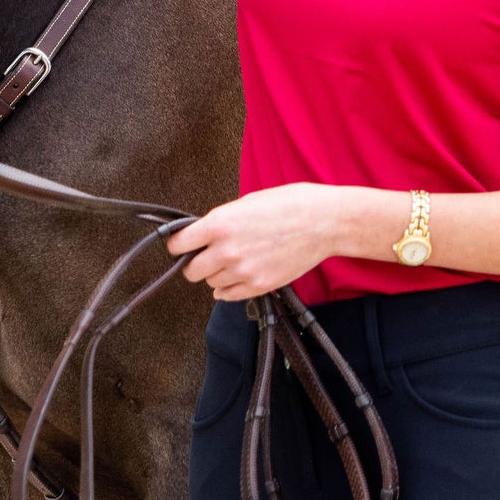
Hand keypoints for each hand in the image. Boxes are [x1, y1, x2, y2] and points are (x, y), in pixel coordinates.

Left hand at [166, 185, 345, 300]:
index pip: (178, 244)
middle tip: (204, 255)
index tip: (179, 245)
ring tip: (232, 260)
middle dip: (195, 262)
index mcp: (220, 224)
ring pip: (211, 283)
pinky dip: (228, 289)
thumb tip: (203, 234)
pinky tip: (237, 276)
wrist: (321, 222)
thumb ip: (220, 221)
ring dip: (216, 274)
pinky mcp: (259, 286)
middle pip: (191, 270)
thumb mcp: (244, 203)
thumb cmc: (287, 204)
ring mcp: (242, 272)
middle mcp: (226, 251)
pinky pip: (228, 296)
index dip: (177, 244)